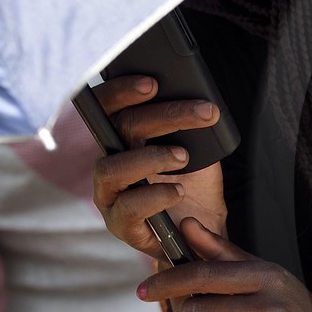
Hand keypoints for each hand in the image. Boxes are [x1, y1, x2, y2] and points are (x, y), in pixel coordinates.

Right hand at [91, 75, 227, 258]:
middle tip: (202, 112)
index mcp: (122, 138)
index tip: (153, 83)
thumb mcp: (197, 148)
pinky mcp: (120, 223)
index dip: (122, 91)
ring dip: (152, 158)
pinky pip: (128, 208)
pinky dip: (155, 196)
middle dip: (165, 115)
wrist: (201, 228)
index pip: (109, 106)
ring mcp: (110, 194)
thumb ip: (188, 126)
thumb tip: (200, 100)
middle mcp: (109, 161)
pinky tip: (177, 192)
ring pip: (111, 168)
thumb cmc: (193, 183)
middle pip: (119, 128)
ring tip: (184, 157)